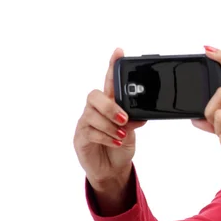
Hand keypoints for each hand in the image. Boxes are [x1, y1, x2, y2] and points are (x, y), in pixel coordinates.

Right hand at [73, 48, 145, 195]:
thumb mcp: (133, 131)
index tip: (119, 51)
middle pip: (94, 96)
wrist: (112, 169)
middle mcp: (95, 109)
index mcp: (109, 103)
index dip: (112, 65)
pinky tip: (116, 142)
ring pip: (92, 116)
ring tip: (121, 135)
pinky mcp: (80, 137)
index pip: (109, 81)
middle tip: (124, 118)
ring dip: (110, 127)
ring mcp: (85, 122)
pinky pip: (90, 132)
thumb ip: (135, 120)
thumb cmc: (121, 145)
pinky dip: (106, 137)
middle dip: (110, 106)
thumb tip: (140, 115)